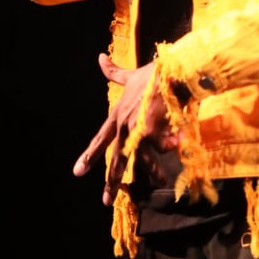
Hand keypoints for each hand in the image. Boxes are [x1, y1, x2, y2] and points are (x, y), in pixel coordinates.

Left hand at [73, 53, 177, 206]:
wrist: (171, 69)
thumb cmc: (154, 73)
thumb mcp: (131, 75)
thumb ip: (115, 73)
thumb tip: (100, 58)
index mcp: (117, 115)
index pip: (100, 139)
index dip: (90, 156)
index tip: (78, 171)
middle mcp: (124, 124)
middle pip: (115, 157)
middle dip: (111, 180)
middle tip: (105, 200)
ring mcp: (137, 128)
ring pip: (142, 158)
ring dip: (153, 170)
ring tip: (161, 180)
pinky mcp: (153, 130)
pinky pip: (163, 147)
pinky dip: (173, 144)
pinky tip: (180, 140)